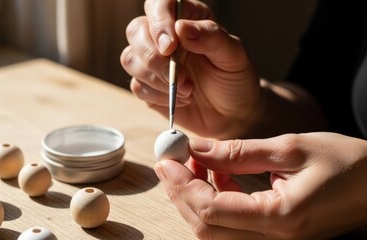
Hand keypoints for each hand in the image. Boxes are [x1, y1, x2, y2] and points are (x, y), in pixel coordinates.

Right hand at [121, 0, 261, 138]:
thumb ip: (211, 37)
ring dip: (156, 79)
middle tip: (181, 77)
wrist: (233, 114)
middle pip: (136, 31)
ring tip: (188, 90)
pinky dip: (159, 96)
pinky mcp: (147, 85)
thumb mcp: (234, 56)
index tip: (170, 46)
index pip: (159, 5)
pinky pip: (137, 86)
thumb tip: (182, 28)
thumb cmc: (235, 80)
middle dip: (154, 58)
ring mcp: (153, 61)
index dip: (159, 23)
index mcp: (187, 17)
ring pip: (130, 59)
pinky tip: (181, 99)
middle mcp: (165, 36)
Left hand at [154, 133, 366, 238]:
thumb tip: (196, 148)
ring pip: (214, 230)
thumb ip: (238, 152)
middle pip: (206, 226)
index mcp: (281, 219)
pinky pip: (231, 226)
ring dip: (195, 196)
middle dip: (181, 192)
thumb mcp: (290, 148)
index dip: (182, 185)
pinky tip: (219, 174)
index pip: (212, 210)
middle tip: (172, 160)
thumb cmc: (347, 163)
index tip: (167, 158)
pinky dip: (215, 200)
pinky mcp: (275, 237)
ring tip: (196, 162)